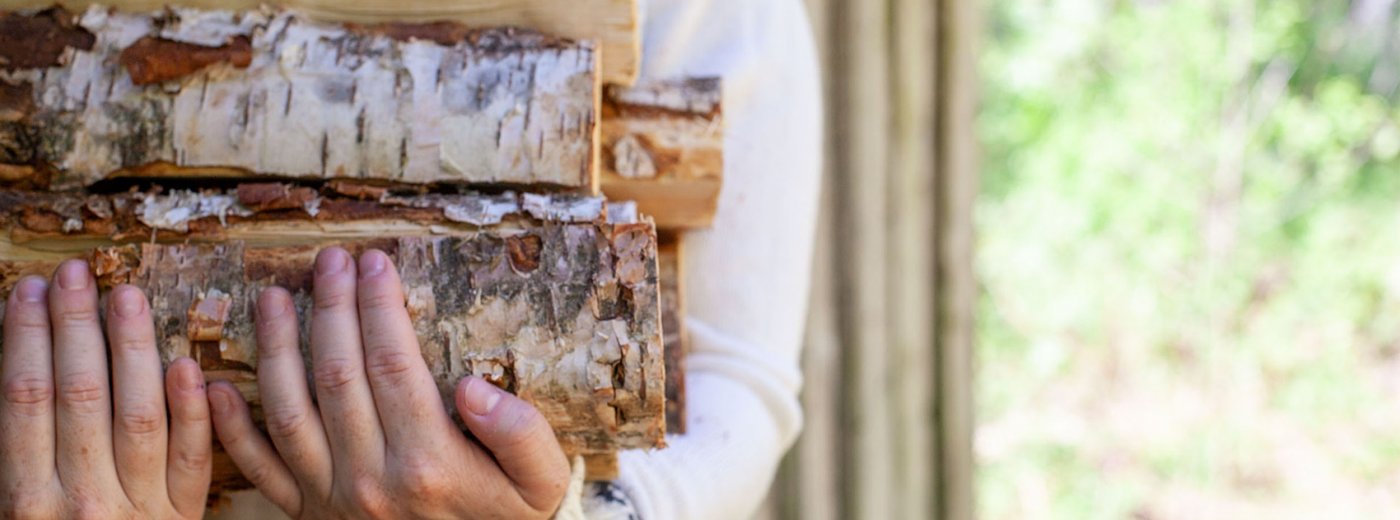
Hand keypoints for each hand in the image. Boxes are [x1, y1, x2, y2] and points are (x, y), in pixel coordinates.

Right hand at [0, 260, 211, 517]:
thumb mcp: (21, 513)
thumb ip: (21, 451)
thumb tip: (21, 381)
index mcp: (27, 505)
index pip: (25, 402)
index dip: (27, 340)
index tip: (29, 290)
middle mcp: (82, 505)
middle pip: (79, 398)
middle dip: (76, 328)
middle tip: (77, 274)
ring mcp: (139, 511)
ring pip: (139, 416)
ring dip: (133, 351)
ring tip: (127, 297)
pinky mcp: (183, 519)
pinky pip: (192, 461)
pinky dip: (192, 412)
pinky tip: (187, 366)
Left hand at [208, 247, 570, 518]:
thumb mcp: (540, 483)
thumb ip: (520, 435)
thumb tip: (474, 388)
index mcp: (428, 463)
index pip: (393, 363)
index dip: (380, 306)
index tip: (376, 262)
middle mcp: (371, 479)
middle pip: (338, 374)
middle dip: (331, 307)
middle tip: (330, 260)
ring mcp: (332, 498)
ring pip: (290, 410)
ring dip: (275, 347)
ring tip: (272, 296)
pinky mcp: (308, 513)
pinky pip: (260, 469)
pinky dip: (233, 428)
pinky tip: (219, 385)